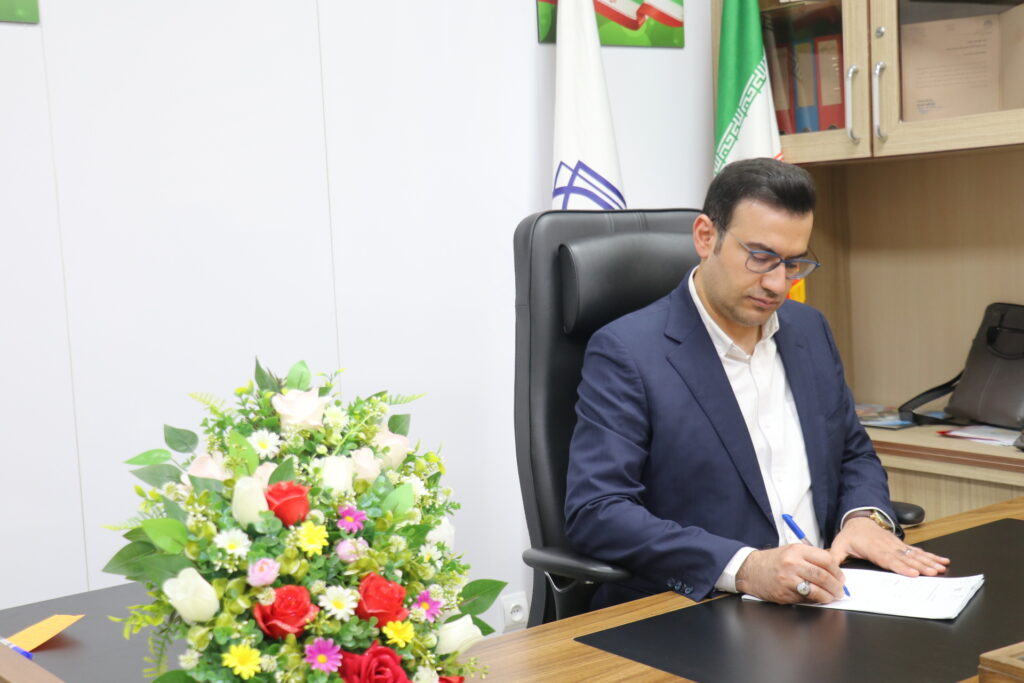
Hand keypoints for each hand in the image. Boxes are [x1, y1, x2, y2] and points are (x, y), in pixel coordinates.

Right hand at [735, 544, 846, 603]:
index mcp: (796, 550)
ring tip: (832, 596)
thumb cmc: (772, 561)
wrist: (750, 570)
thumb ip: (810, 557)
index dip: (837, 570)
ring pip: (816, 589)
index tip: (841, 577)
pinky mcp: (785, 593)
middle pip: (823, 575)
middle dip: (836, 585)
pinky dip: (815, 600)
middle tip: (840, 590)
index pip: (825, 559)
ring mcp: (788, 579)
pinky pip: (805, 598)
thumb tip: (832, 569)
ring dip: (828, 595)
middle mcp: (792, 563)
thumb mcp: (790, 551)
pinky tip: (818, 598)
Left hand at [829, 517, 949, 576]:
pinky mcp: (902, 545)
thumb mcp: (839, 545)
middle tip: (933, 572)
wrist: (859, 520)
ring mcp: (897, 545)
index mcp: (874, 549)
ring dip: (929, 561)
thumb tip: (830, 568)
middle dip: (920, 566)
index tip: (913, 573)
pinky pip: (918, 551)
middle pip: (906, 558)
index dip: (901, 567)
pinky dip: (931, 556)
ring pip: (915, 554)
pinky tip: (942, 560)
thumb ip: (835, 557)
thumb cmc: (851, 535)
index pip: (889, 559)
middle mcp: (888, 547)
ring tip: (942, 567)